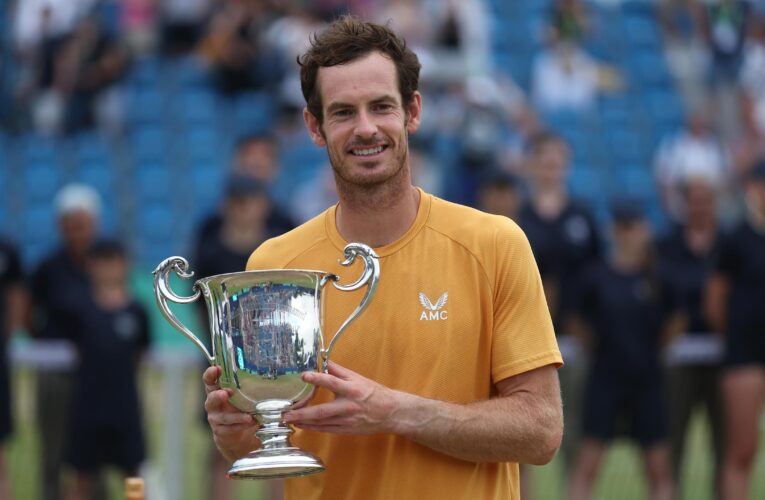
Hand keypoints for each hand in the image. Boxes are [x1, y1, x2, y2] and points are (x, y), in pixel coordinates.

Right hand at [203, 365, 257, 460]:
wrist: (238, 436)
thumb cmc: (242, 407)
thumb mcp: (246, 395)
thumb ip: (254, 387)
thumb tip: (273, 378)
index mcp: (218, 390)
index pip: (210, 380)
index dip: (210, 374)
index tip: (216, 369)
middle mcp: (214, 403)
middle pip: (211, 398)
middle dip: (217, 396)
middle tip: (226, 393)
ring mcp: (216, 418)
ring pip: (222, 417)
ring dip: (235, 416)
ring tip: (248, 417)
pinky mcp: (221, 431)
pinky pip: (229, 429)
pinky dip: (241, 426)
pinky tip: (251, 423)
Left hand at [283, 361, 402, 434]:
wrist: (390, 412)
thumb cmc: (373, 393)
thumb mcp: (358, 378)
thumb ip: (338, 370)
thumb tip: (323, 360)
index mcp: (352, 390)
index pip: (332, 382)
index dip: (317, 378)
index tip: (303, 375)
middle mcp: (348, 406)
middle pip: (322, 411)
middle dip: (302, 413)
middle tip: (286, 414)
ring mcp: (346, 421)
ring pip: (321, 423)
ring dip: (303, 422)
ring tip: (289, 420)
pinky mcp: (346, 430)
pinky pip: (326, 430)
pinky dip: (313, 428)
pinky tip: (302, 425)